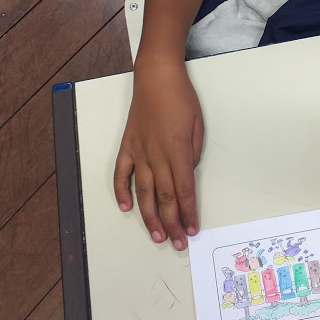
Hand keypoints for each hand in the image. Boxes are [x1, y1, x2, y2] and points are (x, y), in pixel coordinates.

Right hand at [113, 61, 203, 249]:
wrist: (156, 77)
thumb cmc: (181, 98)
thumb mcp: (198, 125)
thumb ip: (193, 153)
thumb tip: (187, 173)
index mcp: (178, 150)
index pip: (184, 190)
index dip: (188, 213)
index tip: (193, 229)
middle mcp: (156, 155)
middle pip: (165, 197)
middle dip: (173, 223)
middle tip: (179, 242)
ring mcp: (139, 152)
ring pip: (144, 192)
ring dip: (150, 217)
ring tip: (158, 236)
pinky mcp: (127, 146)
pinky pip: (121, 174)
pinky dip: (122, 192)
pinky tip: (126, 208)